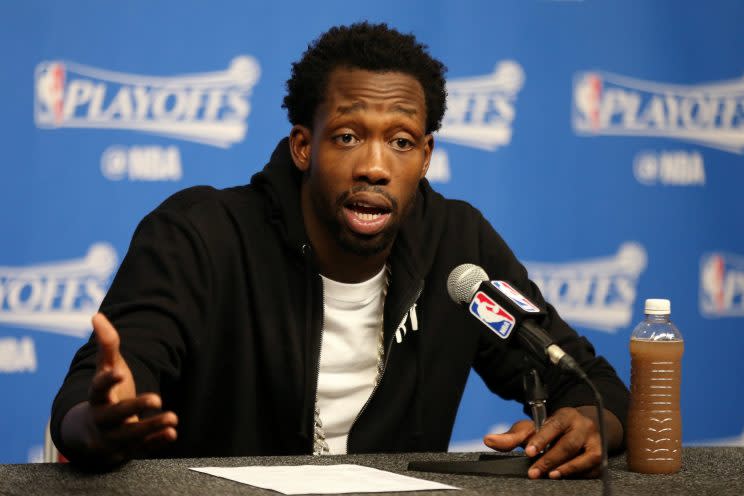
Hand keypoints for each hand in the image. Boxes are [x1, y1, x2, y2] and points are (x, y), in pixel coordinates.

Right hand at [60, 313, 178, 466]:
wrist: (90, 434)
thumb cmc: (103, 395)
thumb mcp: (104, 370)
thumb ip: (106, 346)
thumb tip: (97, 315)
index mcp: (96, 398)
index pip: (98, 388)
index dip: (108, 380)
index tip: (120, 372)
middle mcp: (102, 419)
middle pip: (116, 415)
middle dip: (135, 407)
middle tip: (157, 397)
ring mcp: (113, 437)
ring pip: (131, 435)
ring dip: (151, 426)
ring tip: (173, 418)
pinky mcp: (126, 450)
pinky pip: (142, 448)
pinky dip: (156, 441)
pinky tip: (172, 433)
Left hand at [483, 407, 601, 478]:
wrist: (581, 430)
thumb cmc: (552, 430)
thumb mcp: (532, 428)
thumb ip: (512, 436)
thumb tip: (489, 440)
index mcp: (565, 415)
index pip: (553, 426)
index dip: (541, 439)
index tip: (529, 451)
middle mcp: (583, 426)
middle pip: (568, 444)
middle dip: (550, 459)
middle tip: (534, 472)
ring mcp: (595, 441)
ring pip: (585, 457)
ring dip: (568, 468)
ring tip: (551, 475)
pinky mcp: (601, 457)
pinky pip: (593, 468)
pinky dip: (579, 474)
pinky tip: (565, 477)